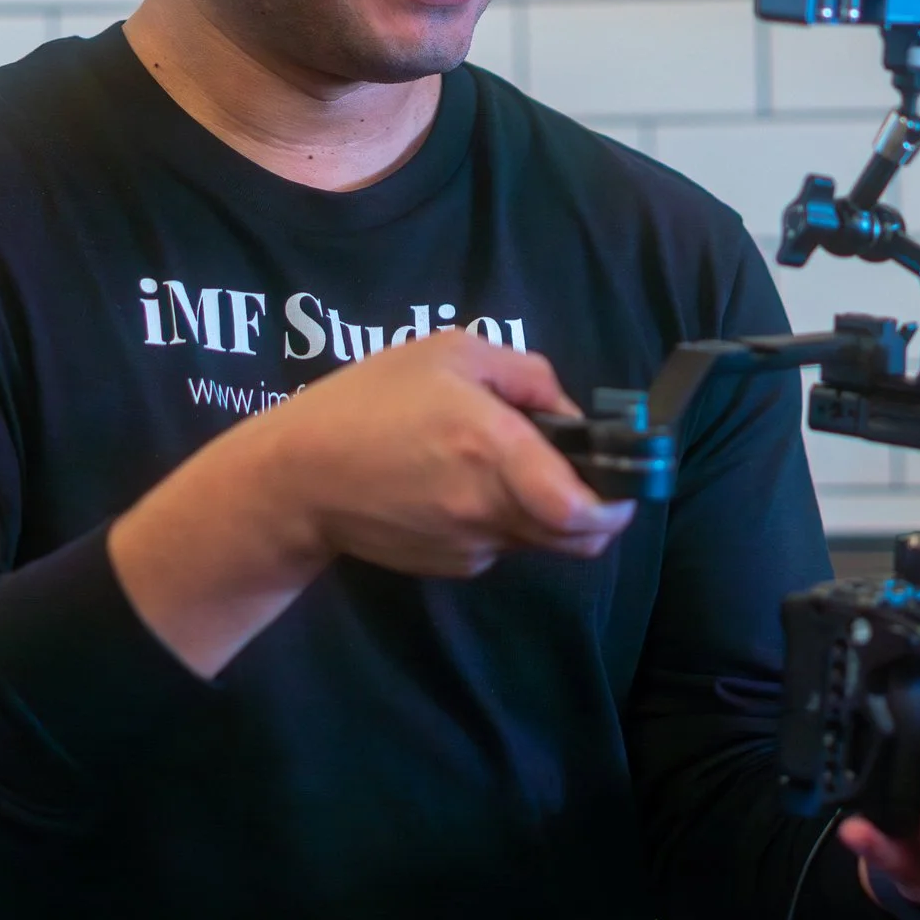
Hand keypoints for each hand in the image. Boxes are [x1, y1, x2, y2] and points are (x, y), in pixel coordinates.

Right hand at [270, 330, 636, 575]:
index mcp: (495, 450)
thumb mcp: (448, 352)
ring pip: (539, 540)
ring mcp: (470, 546)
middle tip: (581, 473)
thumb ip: (524, 374)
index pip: (582, 512)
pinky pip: (498, 546)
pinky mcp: (450, 567)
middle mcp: (490, 510)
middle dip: (594, 510)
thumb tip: (567, 412)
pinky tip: (457, 487)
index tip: (622, 483)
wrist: (296, 477)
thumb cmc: (369, 402)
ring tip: (501, 466)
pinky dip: (500, 521)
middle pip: (577, 536)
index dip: (616, 504)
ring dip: (544, 512)